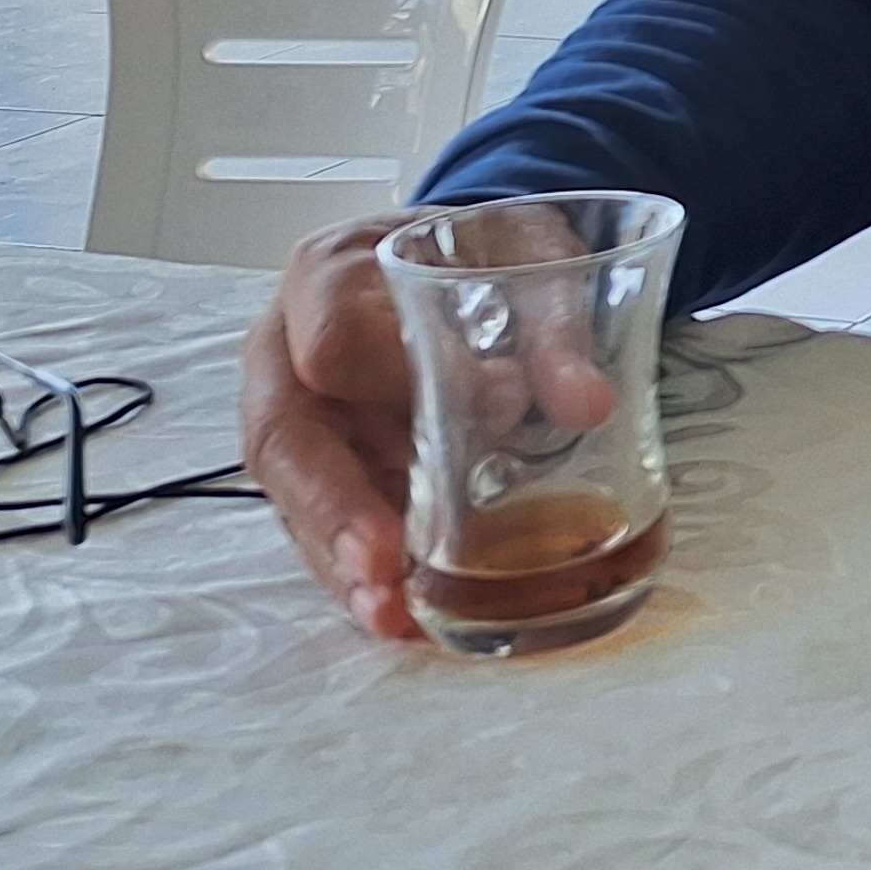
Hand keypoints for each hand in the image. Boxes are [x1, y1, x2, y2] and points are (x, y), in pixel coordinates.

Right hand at [238, 203, 617, 640]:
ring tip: (392, 617)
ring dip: (340, 562)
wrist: (464, 256)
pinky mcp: (317, 469)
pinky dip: (359, 571)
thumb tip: (586, 404)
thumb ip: (556, 323)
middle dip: (335, 508)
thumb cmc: (486, 252)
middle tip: (388, 565)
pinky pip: (320, 525)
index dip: (402, 378)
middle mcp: (283, 351)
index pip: (336, 338)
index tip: (495, 400)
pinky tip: (401, 614)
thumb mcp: (533, 256)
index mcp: (329, 275)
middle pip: (285, 438)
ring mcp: (292, 415)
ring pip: (292, 498)